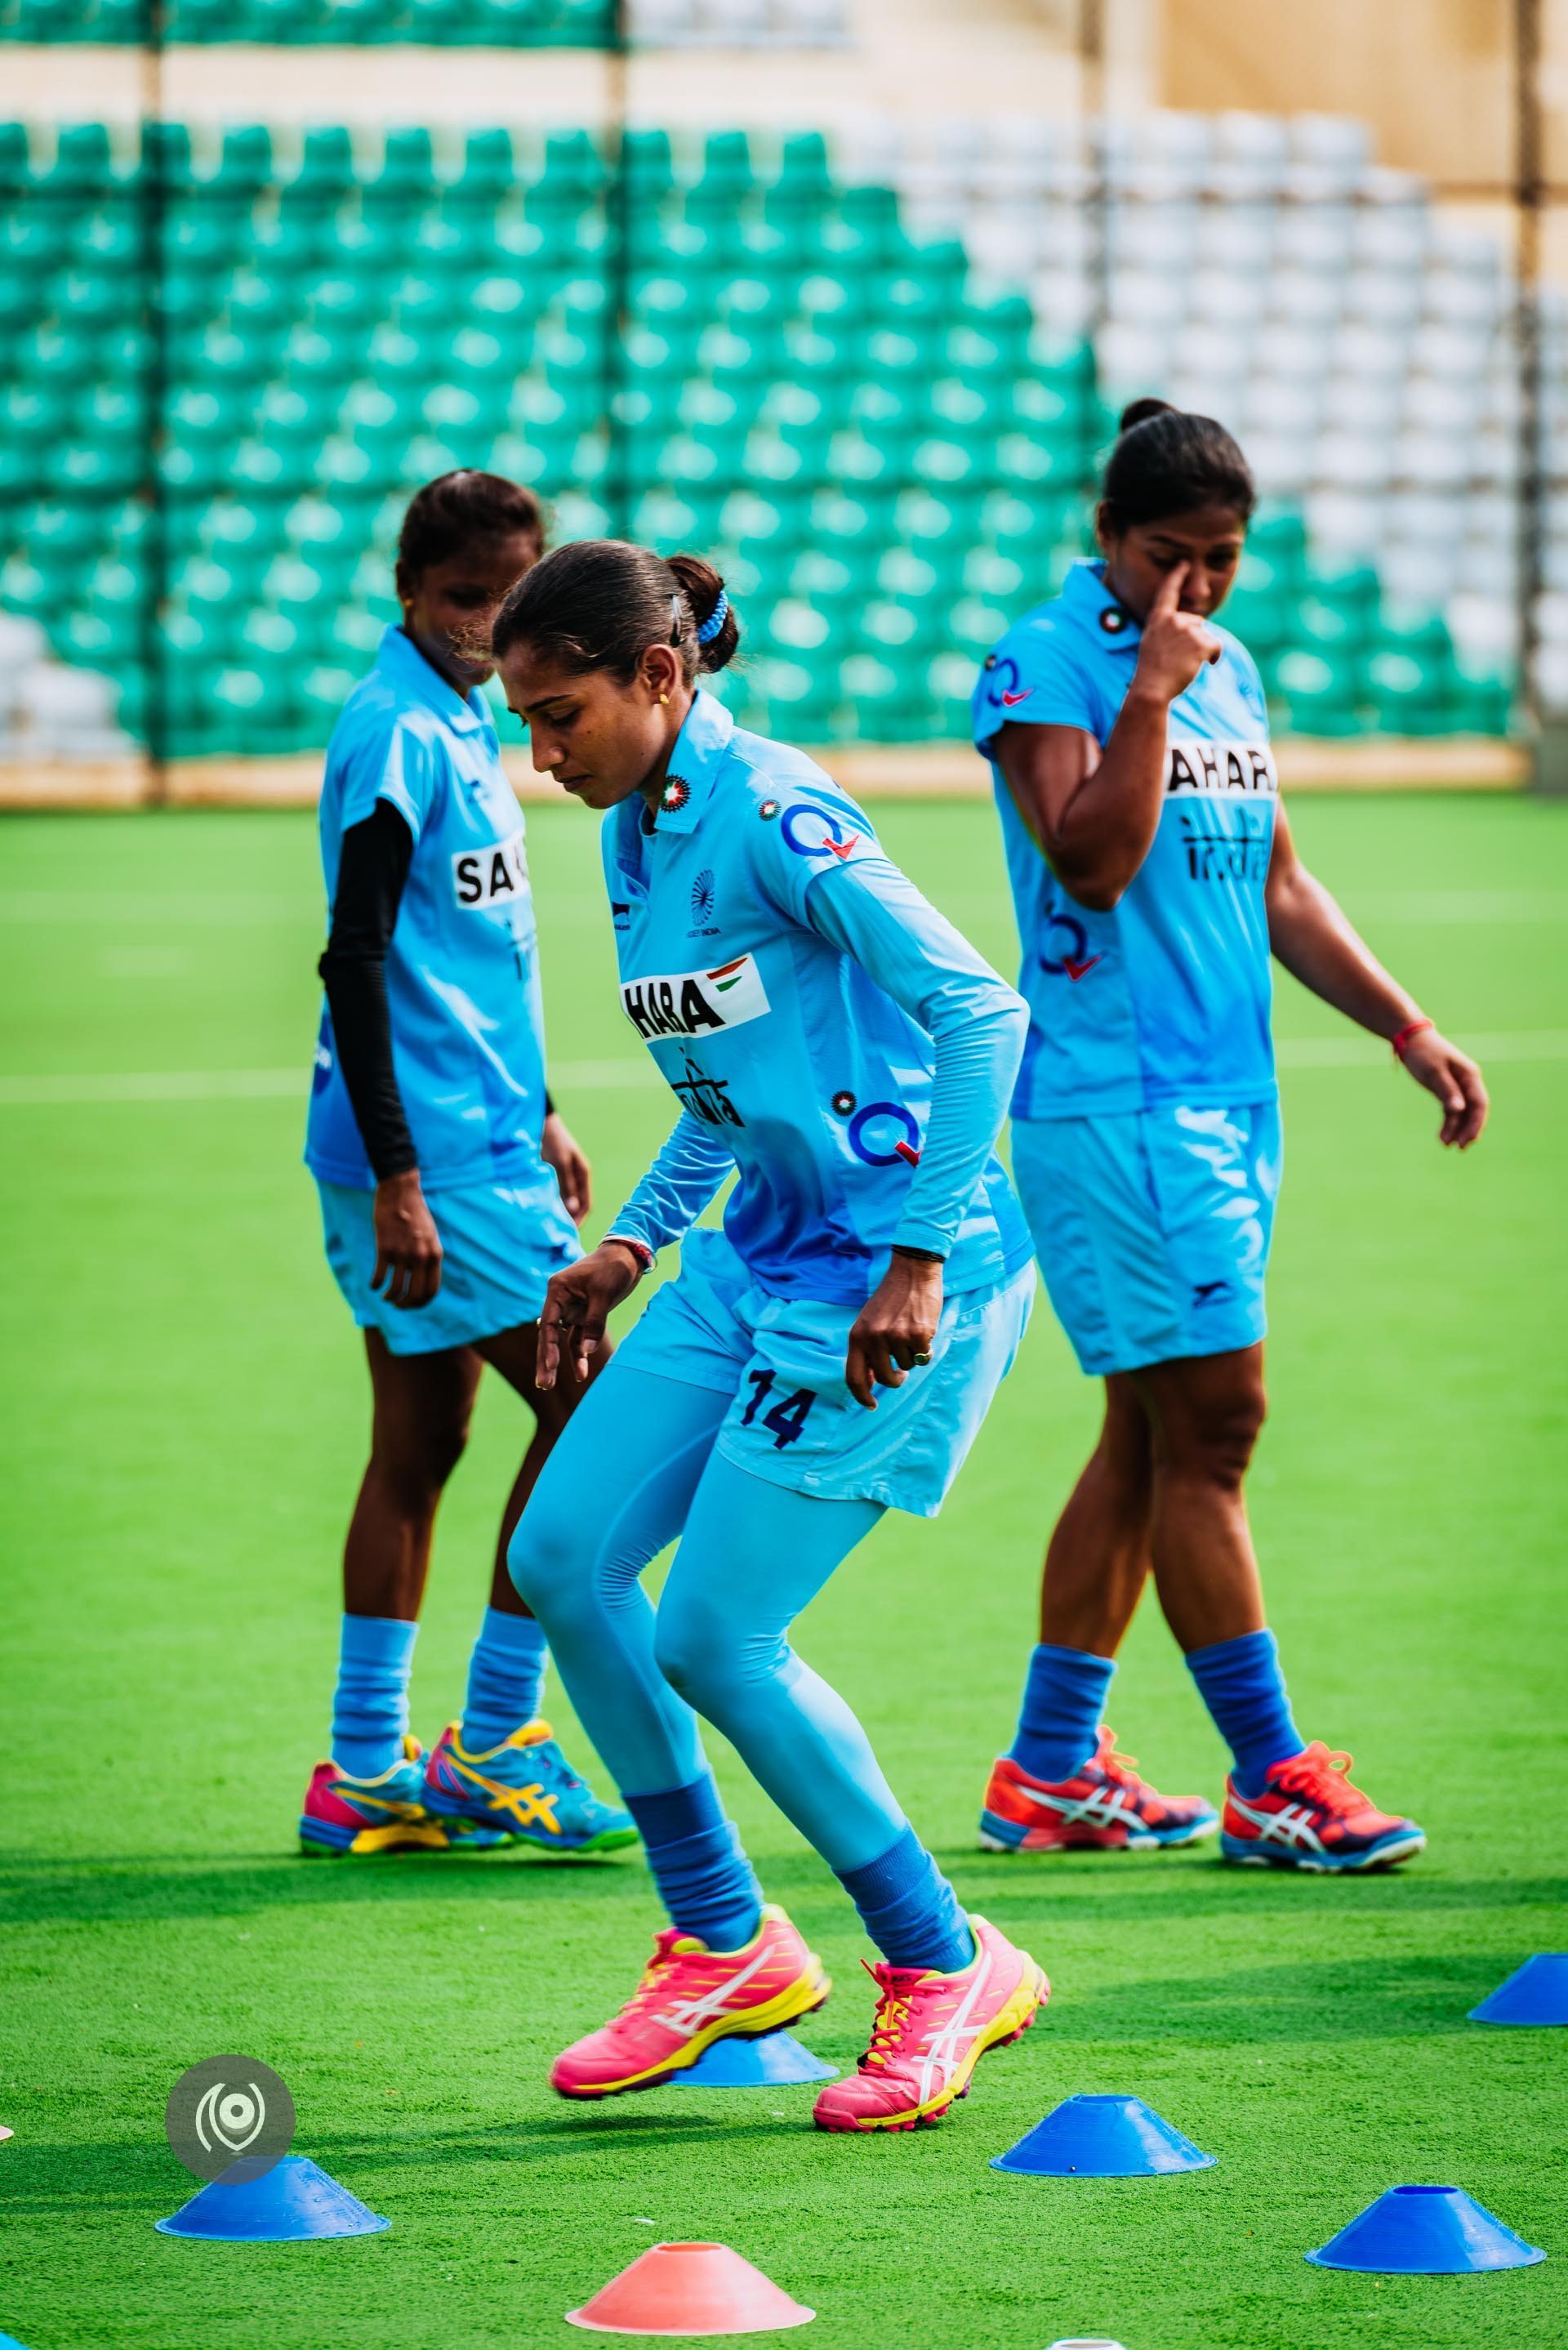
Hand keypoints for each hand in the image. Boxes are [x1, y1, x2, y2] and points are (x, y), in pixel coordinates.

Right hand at [372, 1169, 441, 1307]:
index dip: (421, 1303)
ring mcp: (403, 1253)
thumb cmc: (415, 1213)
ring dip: (390, 1298)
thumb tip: (422, 1278)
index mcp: (435, 1255)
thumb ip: (428, 1256)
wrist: (400, 1192)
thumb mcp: (430, 1235)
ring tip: (386, 1296)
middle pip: (415, 1295)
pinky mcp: (385, 1248)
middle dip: (405, 1305)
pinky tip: (373, 1285)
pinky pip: (379, 1276)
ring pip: (396, 1290)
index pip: (431, 1290)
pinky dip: (375, 1285)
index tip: (412, 1304)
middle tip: (397, 1304)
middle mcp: (421, 1257)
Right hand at [536, 1242, 643, 1389]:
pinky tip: (581, 1374)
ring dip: (559, 1361)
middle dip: (546, 1361)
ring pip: (561, 1341)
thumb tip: (587, 1351)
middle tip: (543, 1384)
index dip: (548, 1346)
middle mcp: (560, 1301)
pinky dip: (579, 1354)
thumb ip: (595, 1322)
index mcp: (557, 1290)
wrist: (628, 1255)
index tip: (551, 1365)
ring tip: (549, 1385)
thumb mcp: (604, 1293)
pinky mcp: (584, 1315)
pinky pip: (577, 1339)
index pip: (549, 1323)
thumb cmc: (613, 1267)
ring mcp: (571, 1309)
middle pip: (549, 1336)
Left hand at [541, 1109, 591, 1224]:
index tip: (569, 1233)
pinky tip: (540, 1211)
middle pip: (576, 1205)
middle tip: (558, 1235)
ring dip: (558, 1213)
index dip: (579, 1220)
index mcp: (583, 1175)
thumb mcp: (560, 1163)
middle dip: (569, 1220)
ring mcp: (563, 1176)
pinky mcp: (551, 1175)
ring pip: (564, 1200)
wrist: (540, 1123)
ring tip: (548, 1227)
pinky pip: (553, 1194)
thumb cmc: (552, 1140)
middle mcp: (575, 1178)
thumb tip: (573, 1210)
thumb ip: (566, 1186)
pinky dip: (549, 1204)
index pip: (586, 1204)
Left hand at [845, 1253, 943, 1409]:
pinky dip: (925, 1349)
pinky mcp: (919, 1334)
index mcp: (857, 1336)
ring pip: (907, 1366)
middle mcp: (874, 1338)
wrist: (912, 1272)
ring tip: (910, 1334)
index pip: (854, 1376)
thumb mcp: (868, 1322)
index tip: (871, 1405)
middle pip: (885, 1378)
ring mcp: (896, 1336)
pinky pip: (923, 1357)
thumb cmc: (891, 1299)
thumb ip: (866, 1350)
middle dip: (895, 1379)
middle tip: (900, 1373)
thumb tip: (870, 1381)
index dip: (862, 1396)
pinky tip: (923, 1331)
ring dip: (911, 1356)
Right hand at [1130, 562, 1221, 703]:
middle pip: (1196, 621)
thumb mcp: (1153, 643)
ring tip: (1186, 665)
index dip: (1177, 576)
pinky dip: (1214, 657)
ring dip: (1202, 650)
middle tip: (1180, 659)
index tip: (1184, 563)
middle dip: (1195, 637)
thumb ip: (1169, 630)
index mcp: (1158, 619)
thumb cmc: (1151, 672)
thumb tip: (1198, 625)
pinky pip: (1216, 646)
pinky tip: (1204, 666)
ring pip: (1206, 635)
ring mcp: (1187, 629)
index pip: (1168, 591)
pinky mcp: (1201, 642)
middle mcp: (1173, 619)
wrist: (1151, 688)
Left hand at [1398, 1028, 1488, 1147]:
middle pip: (1474, 1110)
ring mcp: (1459, 1087)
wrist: (1411, 1039)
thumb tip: (1460, 1110)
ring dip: (1457, 1129)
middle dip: (1469, 1129)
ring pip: (1463, 1113)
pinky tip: (1443, 1137)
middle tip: (1461, 1148)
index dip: (1477, 1122)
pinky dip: (1449, 1123)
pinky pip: (1452, 1111)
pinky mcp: (1447, 1090)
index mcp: (1469, 1075)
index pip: (1479, 1103)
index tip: (1469, 1139)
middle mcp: (1468, 1082)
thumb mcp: (1434, 1072)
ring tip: (1448, 1145)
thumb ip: (1447, 1091)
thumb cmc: (1423, 1053)